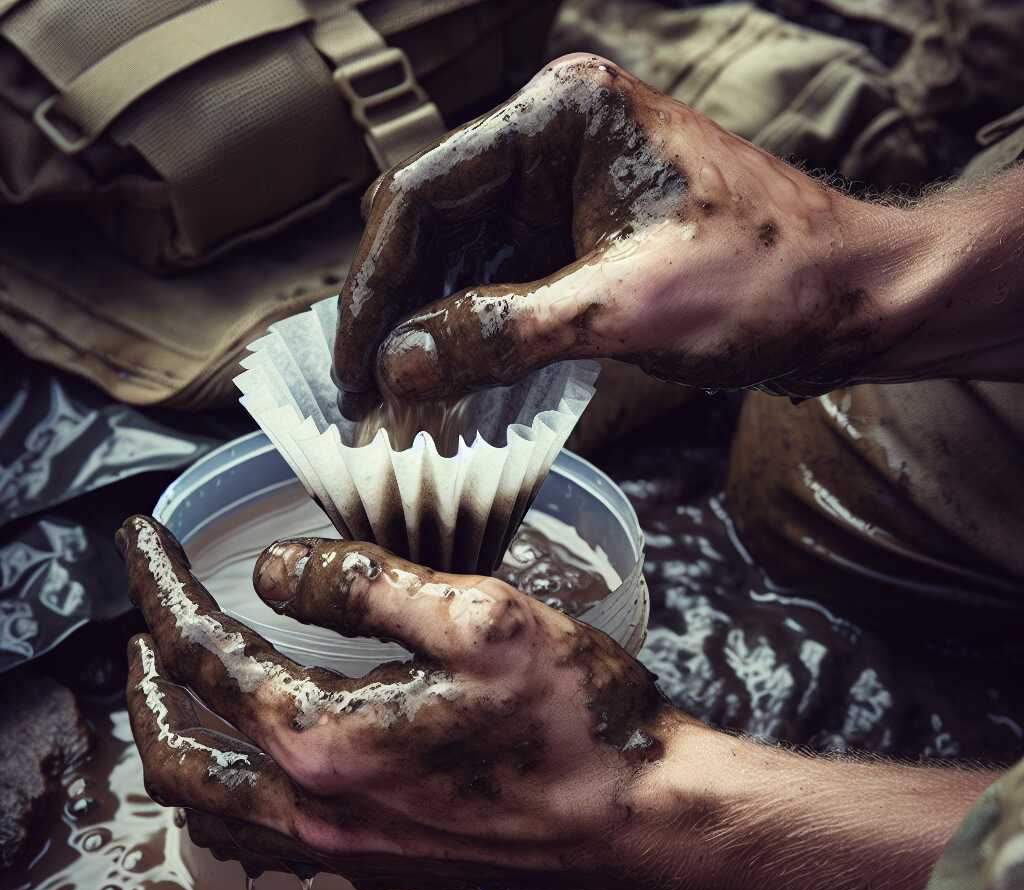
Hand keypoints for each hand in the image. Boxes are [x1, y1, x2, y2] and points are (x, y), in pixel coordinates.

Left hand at [115, 513, 684, 889]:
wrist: (636, 816)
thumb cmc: (571, 716)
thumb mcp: (478, 617)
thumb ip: (365, 585)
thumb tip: (272, 570)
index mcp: (327, 738)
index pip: (203, 656)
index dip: (161, 588)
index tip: (143, 541)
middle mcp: (316, 807)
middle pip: (176, 750)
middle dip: (143, 678)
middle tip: (142, 621)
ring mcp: (341, 846)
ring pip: (208, 804)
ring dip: (174, 737)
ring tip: (175, 686)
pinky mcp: (375, 860)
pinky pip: (256, 834)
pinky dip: (224, 785)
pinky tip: (250, 755)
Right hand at [333, 52, 898, 417]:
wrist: (854, 298)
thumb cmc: (768, 280)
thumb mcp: (624, 309)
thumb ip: (501, 332)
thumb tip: (399, 367)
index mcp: (560, 119)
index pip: (424, 195)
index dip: (375, 286)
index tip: (351, 365)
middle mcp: (553, 141)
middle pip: (436, 227)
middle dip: (398, 313)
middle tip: (366, 396)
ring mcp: (567, 188)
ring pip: (465, 261)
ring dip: (432, 331)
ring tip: (402, 405)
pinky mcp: (583, 237)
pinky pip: (505, 283)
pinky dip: (476, 335)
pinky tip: (453, 384)